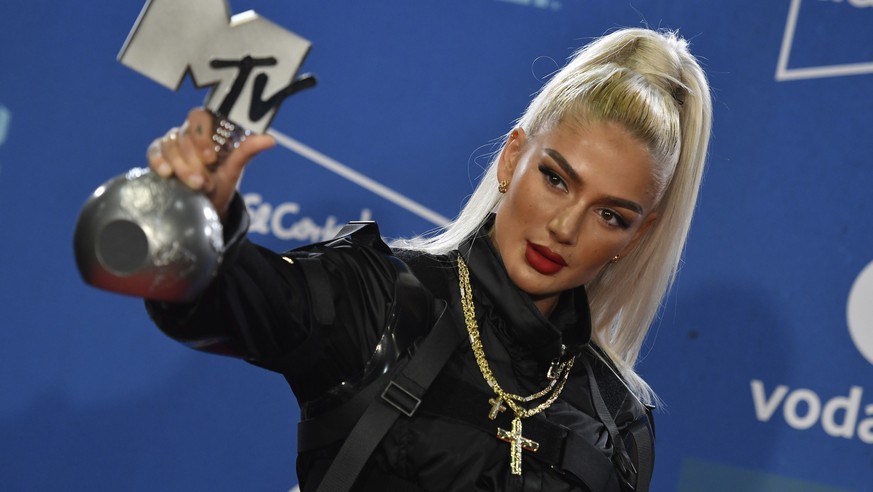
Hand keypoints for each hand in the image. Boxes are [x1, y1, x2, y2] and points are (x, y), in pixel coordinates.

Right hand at [147, 108, 275, 219]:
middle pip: (184, 135)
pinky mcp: (159, 155)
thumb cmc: (221, 183)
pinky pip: (154, 151)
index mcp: (208, 130)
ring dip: (182, 167)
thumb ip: (247, 151)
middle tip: (204, 182)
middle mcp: (189, 133)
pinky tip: (166, 173)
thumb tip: (270, 139)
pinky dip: (158, 161)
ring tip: (196, 186)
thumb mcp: (234, 169)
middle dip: (194, 161)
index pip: (199, 117)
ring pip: (170, 145)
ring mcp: (173, 143)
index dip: (202, 136)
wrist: (206, 205)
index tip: (211, 159)